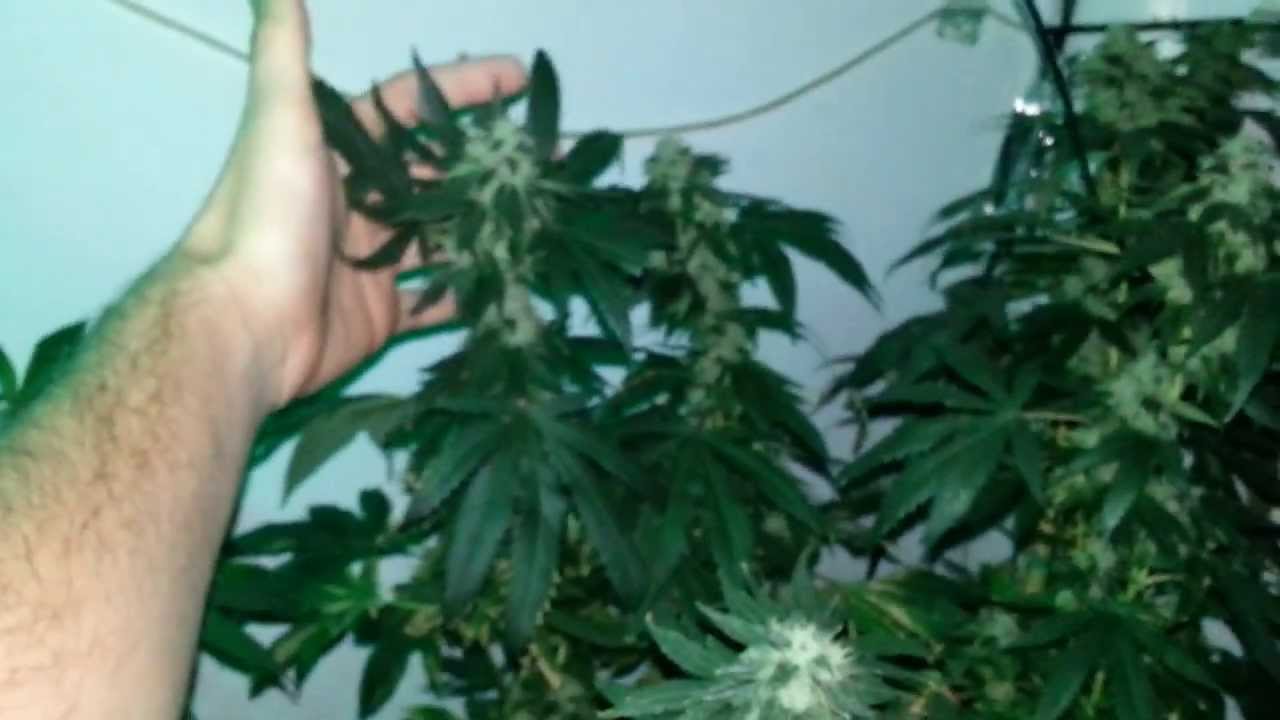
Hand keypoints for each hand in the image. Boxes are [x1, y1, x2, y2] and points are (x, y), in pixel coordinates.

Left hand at [179, 0, 525, 407]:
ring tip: (550, 217)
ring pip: (446, 234)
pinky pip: (437, 297)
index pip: (410, 106)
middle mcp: (358, 200)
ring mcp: (373, 258)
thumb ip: (282, 54)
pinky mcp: (382, 311)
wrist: (246, 325)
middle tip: (555, 160)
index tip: (517, 78)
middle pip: (438, 172)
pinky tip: (517, 281)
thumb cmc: (266, 219)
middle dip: (494, 164)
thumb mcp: (278, 123)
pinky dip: (473, 292)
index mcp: (337, 152)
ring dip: (492, 225)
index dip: (461, 88)